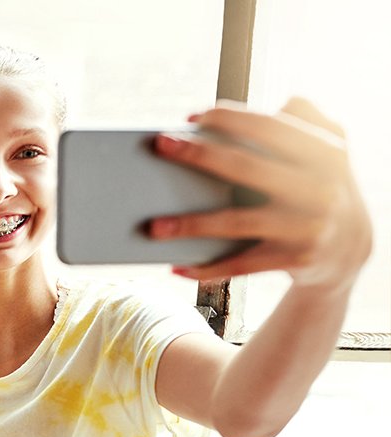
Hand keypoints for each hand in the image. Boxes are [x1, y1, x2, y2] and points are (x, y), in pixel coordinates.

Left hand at [148, 98, 371, 291]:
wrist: (351, 249)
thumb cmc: (319, 188)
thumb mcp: (329, 151)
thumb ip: (311, 121)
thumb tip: (286, 101)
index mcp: (324, 154)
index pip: (270, 127)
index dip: (230, 118)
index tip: (191, 117)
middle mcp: (319, 189)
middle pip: (246, 167)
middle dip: (199, 155)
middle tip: (160, 145)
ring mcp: (306, 226)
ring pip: (237, 223)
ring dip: (190, 225)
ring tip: (152, 227)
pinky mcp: (295, 259)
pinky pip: (242, 265)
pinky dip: (208, 268)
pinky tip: (177, 267)